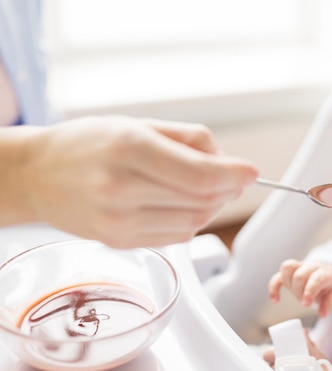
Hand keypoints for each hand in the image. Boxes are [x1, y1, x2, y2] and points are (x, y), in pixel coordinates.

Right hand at [1, 116, 257, 247]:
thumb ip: (190, 141)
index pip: (202, 175)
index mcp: (130, 149)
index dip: (235, 175)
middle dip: (228, 190)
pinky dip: (192, 220)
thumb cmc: (89, 143)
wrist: (38, 175)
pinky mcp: (120, 242)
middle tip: (232, 176)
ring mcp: (119, 222)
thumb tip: (230, 162)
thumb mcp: (139, 124)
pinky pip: (177, 236)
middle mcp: (123, 189)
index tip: (251, 171)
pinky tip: (182, 203)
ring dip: (213, 206)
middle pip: (203, 201)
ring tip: (207, 188)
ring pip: (195, 222)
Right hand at [268, 259, 331, 316]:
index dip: (309, 291)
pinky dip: (274, 287)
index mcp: (324, 273)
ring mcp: (298, 267)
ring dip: (288, 284)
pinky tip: (275, 300)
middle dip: (299, 292)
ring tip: (296, 295)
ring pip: (287, 268)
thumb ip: (328, 303)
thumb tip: (322, 314)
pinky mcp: (288, 272)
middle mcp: (310, 267)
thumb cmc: (328, 284)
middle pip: (299, 275)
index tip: (306, 304)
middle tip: (305, 302)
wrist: (325, 271)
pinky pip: (277, 276)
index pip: (316, 279)